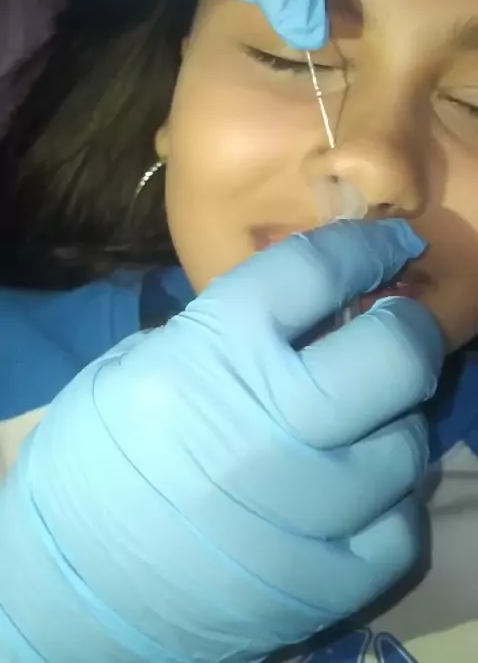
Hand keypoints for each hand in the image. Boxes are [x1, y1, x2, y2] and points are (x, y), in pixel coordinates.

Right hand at [0, 220, 442, 661]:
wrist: (68, 583)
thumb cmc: (95, 458)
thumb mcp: (142, 364)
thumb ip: (229, 333)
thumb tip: (313, 316)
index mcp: (211, 354)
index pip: (315, 273)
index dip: (364, 247)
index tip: (387, 245)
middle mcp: (268, 425)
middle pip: (394, 359)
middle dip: (408, 332)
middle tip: (396, 331)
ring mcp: (301, 512)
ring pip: (406, 448)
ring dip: (393, 425)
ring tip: (362, 425)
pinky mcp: (320, 586)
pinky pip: (399, 530)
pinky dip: (388, 506)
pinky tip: (357, 498)